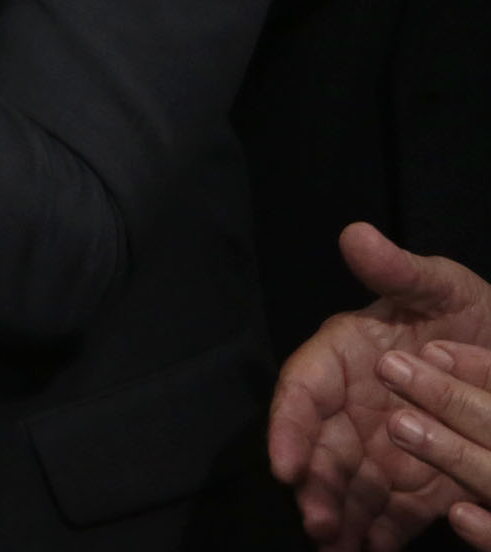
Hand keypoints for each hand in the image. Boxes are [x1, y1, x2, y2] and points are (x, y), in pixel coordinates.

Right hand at [271, 224, 490, 549]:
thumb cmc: (468, 310)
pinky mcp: (419, 479)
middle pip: (322, 448)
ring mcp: (385, 445)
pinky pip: (394, 511)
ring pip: (352, 486)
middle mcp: (355, 405)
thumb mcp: (440, 284)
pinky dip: (381, 534)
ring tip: (337, 548)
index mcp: (345, 355)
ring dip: (342, 517)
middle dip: (316, 488)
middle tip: (319, 521)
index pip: (303, 390)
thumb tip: (357, 233)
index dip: (288, 427)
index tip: (284, 463)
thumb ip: (399, 268)